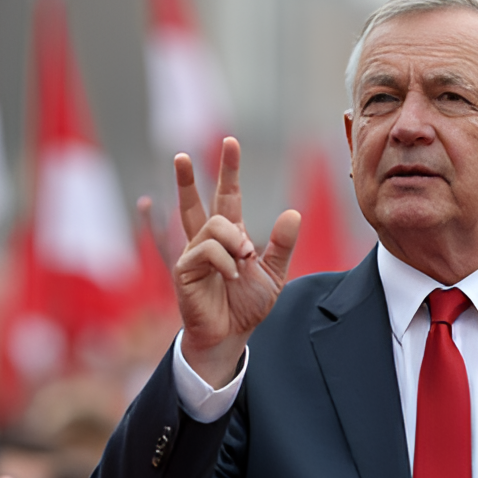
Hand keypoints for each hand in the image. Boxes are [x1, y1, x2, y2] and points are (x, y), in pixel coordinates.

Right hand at [173, 137, 299, 387]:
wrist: (232, 335)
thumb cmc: (247, 306)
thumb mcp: (273, 274)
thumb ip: (282, 245)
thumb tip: (293, 213)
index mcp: (230, 237)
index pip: (229, 197)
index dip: (229, 171)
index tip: (230, 142)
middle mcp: (208, 241)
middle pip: (198, 201)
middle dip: (189, 177)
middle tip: (184, 155)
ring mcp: (193, 254)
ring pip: (213, 226)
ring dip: (234, 241)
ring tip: (243, 261)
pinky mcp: (183, 270)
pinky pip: (206, 251)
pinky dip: (224, 261)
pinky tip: (230, 277)